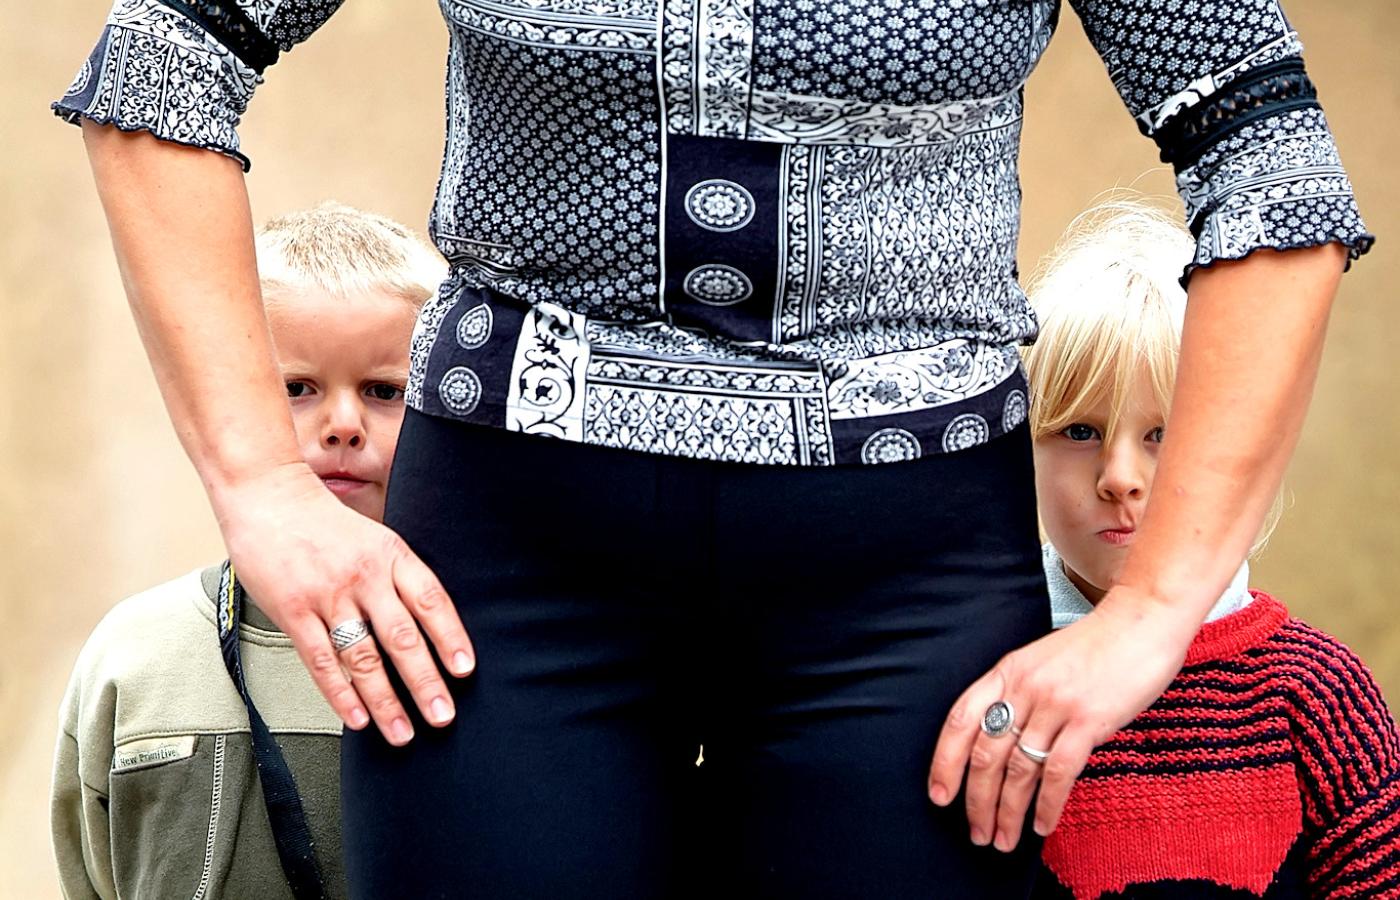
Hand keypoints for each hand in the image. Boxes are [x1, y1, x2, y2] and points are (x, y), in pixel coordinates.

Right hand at [214, 462, 474, 745]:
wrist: (267, 494)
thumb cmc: (324, 522)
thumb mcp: (374, 537)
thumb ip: (397, 576)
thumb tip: (427, 624)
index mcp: (391, 554)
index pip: (430, 600)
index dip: (450, 637)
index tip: (465, 671)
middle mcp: (364, 576)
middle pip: (402, 637)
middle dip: (426, 682)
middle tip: (442, 717)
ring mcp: (327, 595)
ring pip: (363, 657)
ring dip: (385, 701)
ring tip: (403, 734)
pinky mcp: (293, 611)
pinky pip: (321, 660)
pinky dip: (340, 694)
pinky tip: (357, 720)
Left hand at [926, 589, 1193, 850]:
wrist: (1143, 621)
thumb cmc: (1096, 645)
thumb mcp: (1042, 660)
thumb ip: (1020, 694)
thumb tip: (1004, 743)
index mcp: (1007, 672)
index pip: (960, 720)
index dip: (944, 761)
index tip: (939, 794)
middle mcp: (1024, 688)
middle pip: (986, 754)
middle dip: (976, 801)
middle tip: (976, 833)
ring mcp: (1055, 704)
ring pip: (1018, 770)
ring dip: (1007, 812)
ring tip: (1003, 840)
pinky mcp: (1088, 720)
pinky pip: (1058, 772)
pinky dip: (1047, 805)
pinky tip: (1042, 825)